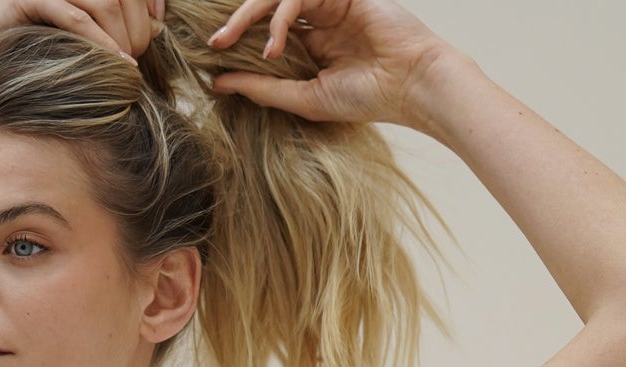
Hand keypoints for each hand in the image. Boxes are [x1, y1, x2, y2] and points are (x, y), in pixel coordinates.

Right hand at [0, 0, 164, 99]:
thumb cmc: (17, 68)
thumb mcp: (70, 52)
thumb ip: (104, 38)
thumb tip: (150, 38)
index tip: (159, 23)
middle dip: (138, 21)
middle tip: (139, 56)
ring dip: (123, 33)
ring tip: (128, 64)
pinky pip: (75, 15)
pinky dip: (100, 41)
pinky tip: (116, 62)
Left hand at [206, 0, 451, 129]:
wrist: (412, 85)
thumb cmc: (368, 97)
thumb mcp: (306, 98)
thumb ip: (264, 89)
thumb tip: (219, 82)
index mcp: (311, 45)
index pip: (266, 34)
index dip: (240, 43)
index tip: (213, 61)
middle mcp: (318, 21)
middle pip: (266, 10)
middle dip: (236, 23)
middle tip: (214, 44)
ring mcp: (329, 4)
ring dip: (248, 16)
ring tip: (229, 41)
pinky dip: (279, 18)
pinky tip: (273, 47)